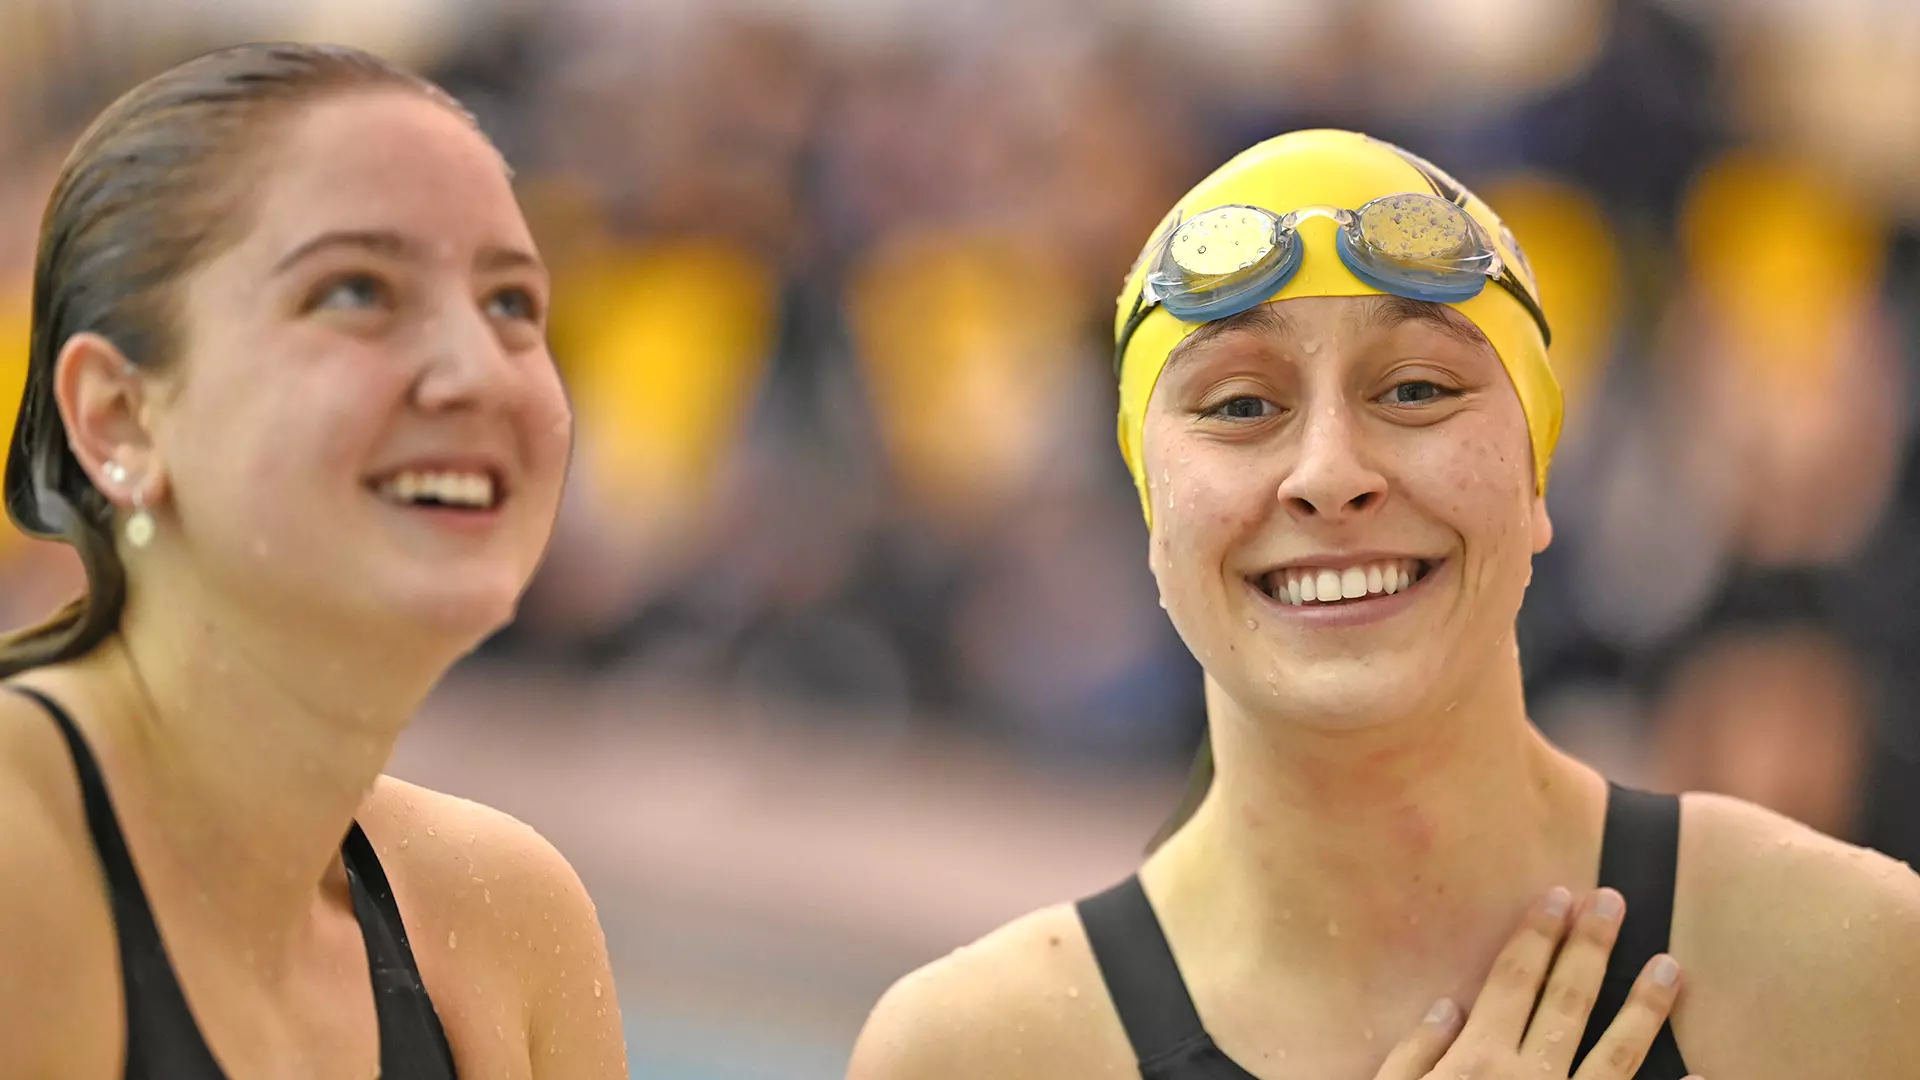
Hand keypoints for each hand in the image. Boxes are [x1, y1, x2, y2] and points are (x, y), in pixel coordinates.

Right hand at [1374, 886, 1699, 1079]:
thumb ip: (1415, 1053)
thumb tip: (1447, 1004)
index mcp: (1475, 1061)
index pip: (1512, 980)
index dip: (1536, 935)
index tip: (1558, 896)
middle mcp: (1526, 1079)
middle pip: (1566, 1001)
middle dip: (1591, 947)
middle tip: (1615, 902)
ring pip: (1616, 1056)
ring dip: (1644, 1008)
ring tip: (1671, 966)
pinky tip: (1707, 1076)